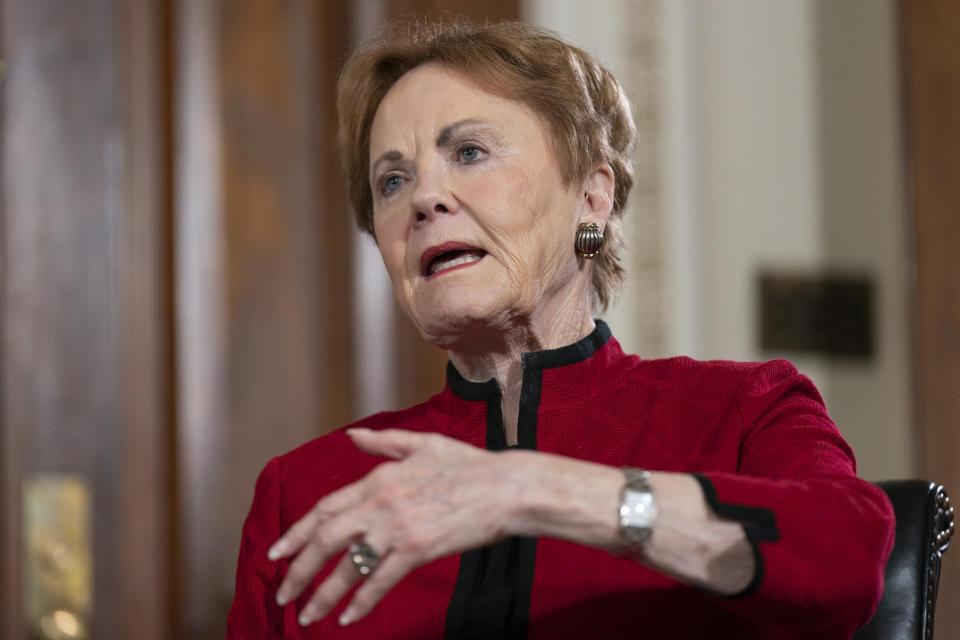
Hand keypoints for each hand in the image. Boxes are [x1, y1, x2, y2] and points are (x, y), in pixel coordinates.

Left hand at [268, 428, 519, 626]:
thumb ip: (384, 441)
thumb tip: (352, 437)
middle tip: (282, 593)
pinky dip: (361, 603)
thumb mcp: (424, 444)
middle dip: (297, 570)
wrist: (507, 487)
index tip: (277, 554)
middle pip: (325, 538)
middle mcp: (380, 502)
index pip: (325, 508)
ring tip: (307, 615)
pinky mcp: (418, 549)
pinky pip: (380, 582)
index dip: (296, 532)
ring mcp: (398, 527)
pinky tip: (347, 619)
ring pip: (347, 566)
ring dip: (322, 594)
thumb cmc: (471, 465)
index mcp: (379, 477)